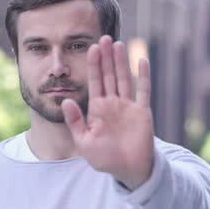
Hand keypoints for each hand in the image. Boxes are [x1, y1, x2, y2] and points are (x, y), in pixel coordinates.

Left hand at [61, 35, 153, 190]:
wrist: (128, 170)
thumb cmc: (105, 159)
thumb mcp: (84, 142)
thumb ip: (76, 122)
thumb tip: (65, 102)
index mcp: (97, 109)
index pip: (95, 82)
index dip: (93, 65)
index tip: (91, 48)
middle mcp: (112, 104)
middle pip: (109, 75)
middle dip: (106, 57)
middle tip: (104, 37)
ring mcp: (128, 106)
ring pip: (124, 78)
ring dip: (121, 62)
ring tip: (118, 44)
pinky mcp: (142, 112)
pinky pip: (143, 91)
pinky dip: (143, 76)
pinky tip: (141, 60)